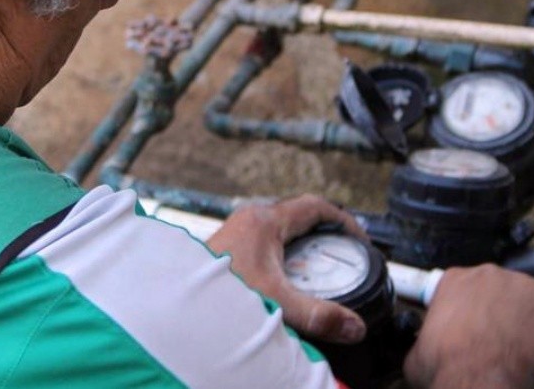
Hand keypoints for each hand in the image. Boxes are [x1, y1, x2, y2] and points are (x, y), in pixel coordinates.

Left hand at [207, 194, 367, 343]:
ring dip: (301, 244)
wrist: (174, 303)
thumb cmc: (217, 294)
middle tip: (342, 254)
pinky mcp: (227, 247)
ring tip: (318, 268)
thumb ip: (318, 315)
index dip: (343, 220)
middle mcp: (250, 220)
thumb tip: (353, 326)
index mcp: (265, 222)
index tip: (358, 238)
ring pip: (280, 229)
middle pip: (298, 216)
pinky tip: (285, 280)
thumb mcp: (276, 301)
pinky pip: (264, 242)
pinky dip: (282, 255)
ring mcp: (237, 232)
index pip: (315, 206)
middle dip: (324, 232)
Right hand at [403, 264, 533, 388]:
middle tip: (506, 344)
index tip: (481, 331)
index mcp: (453, 280)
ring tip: (530, 351)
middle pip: (505, 292)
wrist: (475, 378)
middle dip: (507, 315)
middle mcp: (488, 273)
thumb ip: (425, 342)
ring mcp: (522, 284)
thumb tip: (425, 352)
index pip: (470, 289)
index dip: (478, 312)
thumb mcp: (418, 353)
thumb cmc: (447, 366)